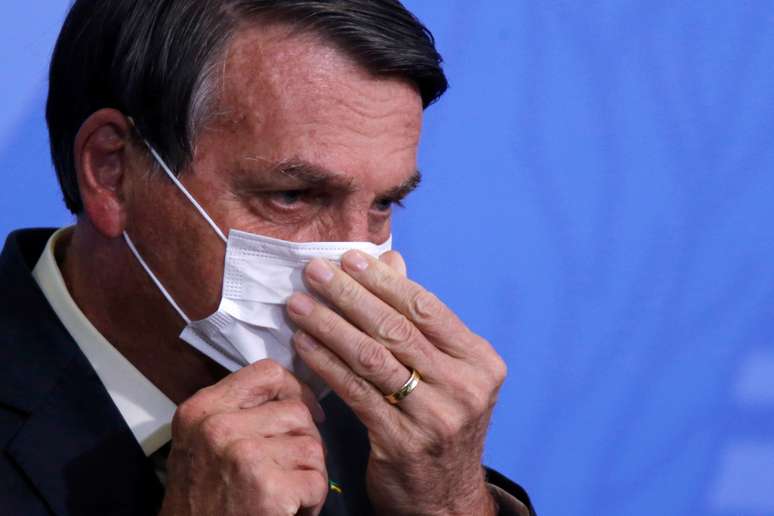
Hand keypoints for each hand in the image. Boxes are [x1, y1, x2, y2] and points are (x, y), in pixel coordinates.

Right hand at [159, 360, 328, 515]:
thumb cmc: (200, 500)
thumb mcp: (200, 442)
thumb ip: (235, 411)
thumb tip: (288, 392)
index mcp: (202, 410)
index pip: (268, 372)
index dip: (295, 389)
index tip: (303, 409)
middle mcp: (219, 427)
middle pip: (297, 412)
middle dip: (303, 441)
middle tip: (288, 469)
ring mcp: (244, 456)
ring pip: (312, 446)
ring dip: (308, 473)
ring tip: (285, 491)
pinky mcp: (269, 489)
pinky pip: (316, 481)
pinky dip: (311, 501)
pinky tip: (289, 510)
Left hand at [287, 251, 505, 515]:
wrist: (446, 497)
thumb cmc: (441, 421)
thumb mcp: (446, 371)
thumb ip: (419, 318)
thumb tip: (391, 259)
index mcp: (480, 361)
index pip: (427, 308)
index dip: (383, 280)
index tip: (348, 259)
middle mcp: (464, 387)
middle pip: (396, 329)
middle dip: (349, 295)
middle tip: (314, 272)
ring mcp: (435, 417)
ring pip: (372, 358)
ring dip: (329, 326)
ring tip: (298, 305)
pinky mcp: (401, 442)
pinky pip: (355, 392)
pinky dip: (325, 364)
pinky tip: (303, 345)